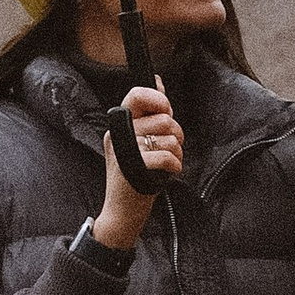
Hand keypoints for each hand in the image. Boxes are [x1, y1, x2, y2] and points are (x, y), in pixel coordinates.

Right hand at [94, 84, 183, 250]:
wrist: (121, 213)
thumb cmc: (135, 176)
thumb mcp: (139, 141)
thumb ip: (149, 114)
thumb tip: (158, 81)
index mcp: (119, 125)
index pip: (137, 94)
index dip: (159, 100)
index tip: (166, 112)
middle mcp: (117, 134)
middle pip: (164, 118)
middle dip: (176, 135)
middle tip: (169, 150)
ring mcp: (123, 151)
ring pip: (169, 138)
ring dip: (177, 154)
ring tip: (166, 165)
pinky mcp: (133, 168)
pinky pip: (167, 156)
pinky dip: (175, 166)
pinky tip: (168, 174)